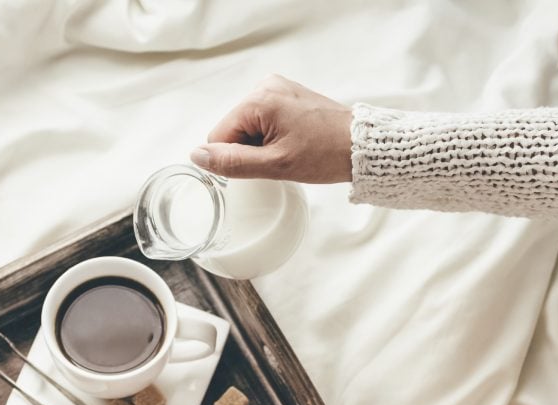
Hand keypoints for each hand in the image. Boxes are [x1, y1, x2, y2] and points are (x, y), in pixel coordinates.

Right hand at [190, 75, 352, 182]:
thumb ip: (232, 162)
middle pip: (232, 130)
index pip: (219, 136)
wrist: (360, 146)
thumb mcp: (274, 165)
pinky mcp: (285, 94)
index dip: (237, 158)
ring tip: (289, 147)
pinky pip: (260, 120)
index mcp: (259, 99)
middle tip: (280, 156)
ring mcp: (276, 87)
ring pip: (245, 127)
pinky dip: (270, 134)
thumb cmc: (324, 154)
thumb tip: (197, 156)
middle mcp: (265, 85)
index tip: (266, 161)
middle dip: (249, 149)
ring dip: (260, 143)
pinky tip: (291, 139)